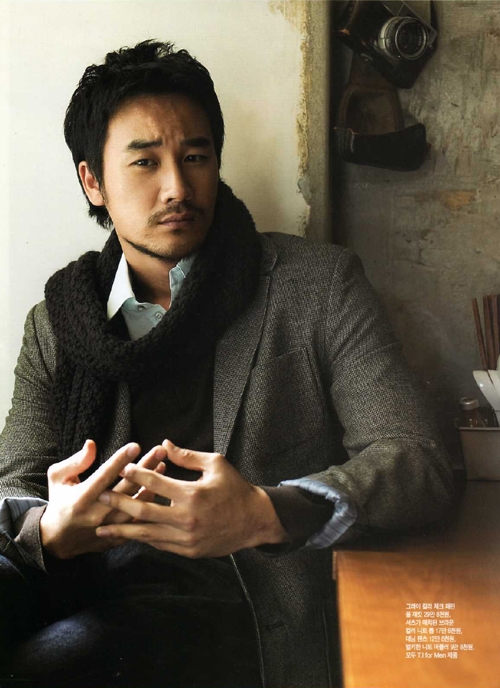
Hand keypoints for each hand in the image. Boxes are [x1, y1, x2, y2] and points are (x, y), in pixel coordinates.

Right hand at [40, 440, 166, 558]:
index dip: (121, 460)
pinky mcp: (117, 537)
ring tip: (163, 465)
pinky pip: (139, 520)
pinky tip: (158, 488)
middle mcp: (97, 513)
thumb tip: (92, 444)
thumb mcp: (58, 478)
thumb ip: (75, 461)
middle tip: (160, 450)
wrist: (57, 540)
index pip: (105, 475)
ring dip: (151, 484)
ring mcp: (110, 527)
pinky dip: (149, 503)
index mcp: (82, 498)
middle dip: (145, 467)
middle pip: (127, 488)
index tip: (136, 446)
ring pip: (136, 504)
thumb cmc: (59, 502)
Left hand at [95, 440, 289, 557]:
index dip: (136, 474)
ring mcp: (186, 537)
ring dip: (122, 530)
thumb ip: (187, 456)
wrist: (254, 521)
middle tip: (100, 498)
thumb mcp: (216, 464)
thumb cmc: (235, 488)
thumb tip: (164, 445)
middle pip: (143, 510)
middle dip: (119, 503)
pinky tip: (129, 536)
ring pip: (147, 533)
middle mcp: (186, 518)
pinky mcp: (188, 551)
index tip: (121, 469)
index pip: (155, 482)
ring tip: (101, 528)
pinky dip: (143, 539)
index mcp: (192, 494)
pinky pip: (160, 544)